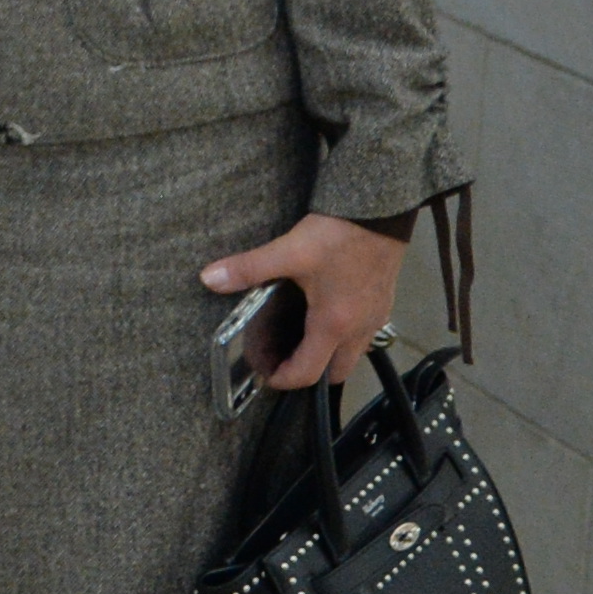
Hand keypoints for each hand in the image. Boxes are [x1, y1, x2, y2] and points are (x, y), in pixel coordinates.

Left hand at [203, 213, 409, 393]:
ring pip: (353, 355)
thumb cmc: (337, 236)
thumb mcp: (288, 251)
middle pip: (335, 373)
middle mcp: (359, 330)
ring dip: (328, 355)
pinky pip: (364, 335)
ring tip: (300, 337)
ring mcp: (375, 319)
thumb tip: (209, 278)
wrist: (379, 213)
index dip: (282, 379)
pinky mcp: (383, 304)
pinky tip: (325, 314)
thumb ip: (248, 268)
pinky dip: (343, 337)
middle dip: (309, 374)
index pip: (308, 373)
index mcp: (333, 325)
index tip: (264, 374)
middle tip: (282, 357)